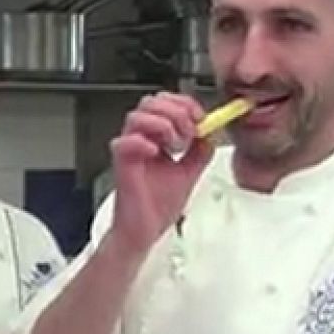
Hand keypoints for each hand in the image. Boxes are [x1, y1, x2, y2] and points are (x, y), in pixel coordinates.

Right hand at [109, 92, 213, 254]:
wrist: (145, 231)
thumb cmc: (156, 206)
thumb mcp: (188, 172)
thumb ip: (200, 152)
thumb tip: (211, 133)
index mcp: (154, 138)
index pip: (164, 103)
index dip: (184, 104)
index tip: (201, 117)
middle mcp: (140, 140)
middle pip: (150, 103)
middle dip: (175, 111)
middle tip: (190, 131)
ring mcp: (129, 151)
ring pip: (136, 117)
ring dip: (162, 124)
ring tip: (175, 144)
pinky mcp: (122, 165)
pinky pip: (124, 143)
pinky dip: (142, 143)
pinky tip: (156, 153)